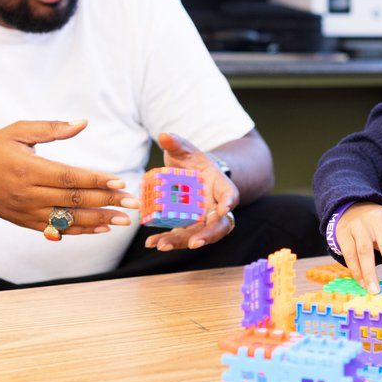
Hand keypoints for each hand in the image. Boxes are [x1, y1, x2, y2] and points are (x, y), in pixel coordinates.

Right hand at [0, 120, 138, 239]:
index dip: (95, 181)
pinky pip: (58, 229)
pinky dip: (81, 230)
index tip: (120, 182)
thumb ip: (51, 129)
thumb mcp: (18, 131)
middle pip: (73, 200)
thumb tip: (83, 123)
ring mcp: (27, 212)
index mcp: (28, 169)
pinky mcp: (26, 223)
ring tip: (124, 220)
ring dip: (99, 220)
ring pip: (69, 219)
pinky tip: (101, 228)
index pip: (68, 177)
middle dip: (106, 201)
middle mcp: (28, 194)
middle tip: (133, 202)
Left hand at [145, 132, 238, 250]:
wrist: (190, 173)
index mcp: (221, 185)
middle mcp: (215, 206)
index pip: (230, 195)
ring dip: (182, 242)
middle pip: (218, 224)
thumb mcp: (185, 150)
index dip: (228, 203)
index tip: (222, 210)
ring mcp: (202, 219)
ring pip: (198, 234)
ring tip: (162, 245)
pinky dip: (168, 240)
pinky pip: (181, 236)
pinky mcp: (188, 226)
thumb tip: (164, 135)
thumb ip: (176, 143)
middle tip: (194, 243)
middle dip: (207, 235)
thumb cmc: (191, 161)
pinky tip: (151, 243)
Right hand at [335, 202, 381, 293]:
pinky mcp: (343, 233)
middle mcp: (378, 219)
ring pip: (365, 252)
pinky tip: (363, 284)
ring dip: (370, 274)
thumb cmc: (379, 226)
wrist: (352, 208)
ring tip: (375, 291)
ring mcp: (359, 225)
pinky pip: (350, 255)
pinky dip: (357, 271)